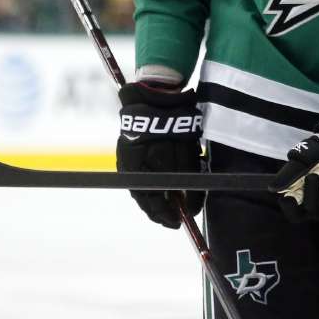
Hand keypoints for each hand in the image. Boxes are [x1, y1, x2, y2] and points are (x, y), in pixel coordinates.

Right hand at [116, 82, 204, 228]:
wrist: (157, 96)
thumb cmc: (176, 124)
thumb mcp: (187, 154)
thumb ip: (189, 182)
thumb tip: (191, 208)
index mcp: (144, 171)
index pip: (154, 204)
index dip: (168, 216)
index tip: (179, 222)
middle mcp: (131, 170)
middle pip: (146, 200)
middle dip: (161, 212)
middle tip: (175, 219)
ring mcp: (127, 161)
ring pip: (142, 190)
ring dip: (155, 201)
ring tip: (169, 207)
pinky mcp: (128, 154)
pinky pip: (139, 178)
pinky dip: (150, 187)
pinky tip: (161, 189)